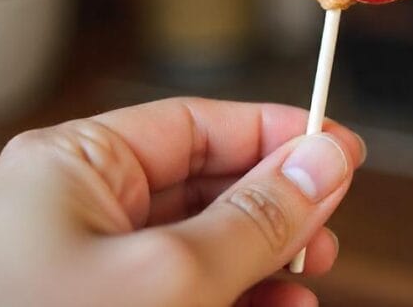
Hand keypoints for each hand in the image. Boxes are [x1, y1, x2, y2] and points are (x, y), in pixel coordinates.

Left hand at [0, 97, 365, 306]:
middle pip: (202, 184)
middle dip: (271, 208)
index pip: (195, 123)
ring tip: (305, 286)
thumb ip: (254, 219)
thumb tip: (323, 162)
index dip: (272, 133)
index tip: (338, 151)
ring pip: (196, 246)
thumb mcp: (169, 278)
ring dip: (259, 263)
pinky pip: (176, 293)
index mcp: (74, 165)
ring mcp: (81, 269)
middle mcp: (75, 208)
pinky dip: (229, 300)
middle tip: (326, 232)